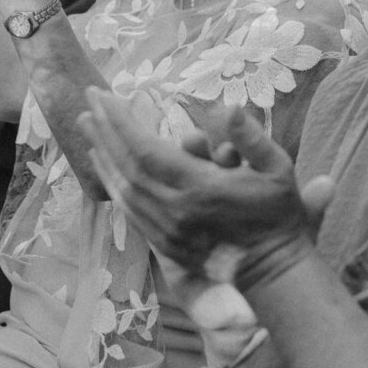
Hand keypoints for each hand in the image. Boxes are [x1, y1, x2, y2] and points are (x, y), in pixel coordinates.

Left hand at [79, 87, 313, 290]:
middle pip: (126, 166)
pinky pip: (130, 210)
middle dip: (104, 131)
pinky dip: (114, 183)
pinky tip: (105, 165)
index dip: (120, 122)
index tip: (103, 96)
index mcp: (199, 187)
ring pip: (123, 189)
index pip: (145, 149)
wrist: (273, 271)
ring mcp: (166, 230)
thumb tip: (229, 107)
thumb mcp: (278, 169)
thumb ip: (252, 138)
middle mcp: (175, 210)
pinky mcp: (164, 244)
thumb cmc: (277, 215)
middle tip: (88, 102)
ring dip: (103, 155)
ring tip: (90, 129)